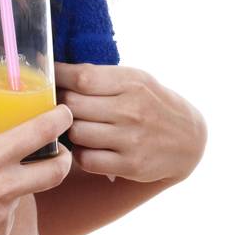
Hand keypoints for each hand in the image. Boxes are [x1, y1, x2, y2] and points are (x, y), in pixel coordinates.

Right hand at [0, 50, 73, 234]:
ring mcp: (1, 217)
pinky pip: (8, 220)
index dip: (61, 120)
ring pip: (27, 195)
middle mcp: (2, 189)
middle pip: (56, 173)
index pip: (41, 133)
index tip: (65, 113)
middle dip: (64, 160)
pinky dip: (0, 211)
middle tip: (59, 153)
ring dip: (21, 186)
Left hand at [55, 63, 205, 184]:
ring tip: (76, 126)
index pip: (81, 78)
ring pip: (76, 133)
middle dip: (59, 105)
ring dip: (69, 131)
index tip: (46, 77)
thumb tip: (53, 69)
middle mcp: (132, 110)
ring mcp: (131, 139)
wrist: (189, 139)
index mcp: (132, 83)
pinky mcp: (130, 165)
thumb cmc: (152, 104)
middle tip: (58, 105)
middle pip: (73, 106)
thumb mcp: (136, 80)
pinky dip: (80, 154)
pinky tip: (88, 147)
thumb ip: (100, 76)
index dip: (57, 77)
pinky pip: (86, 160)